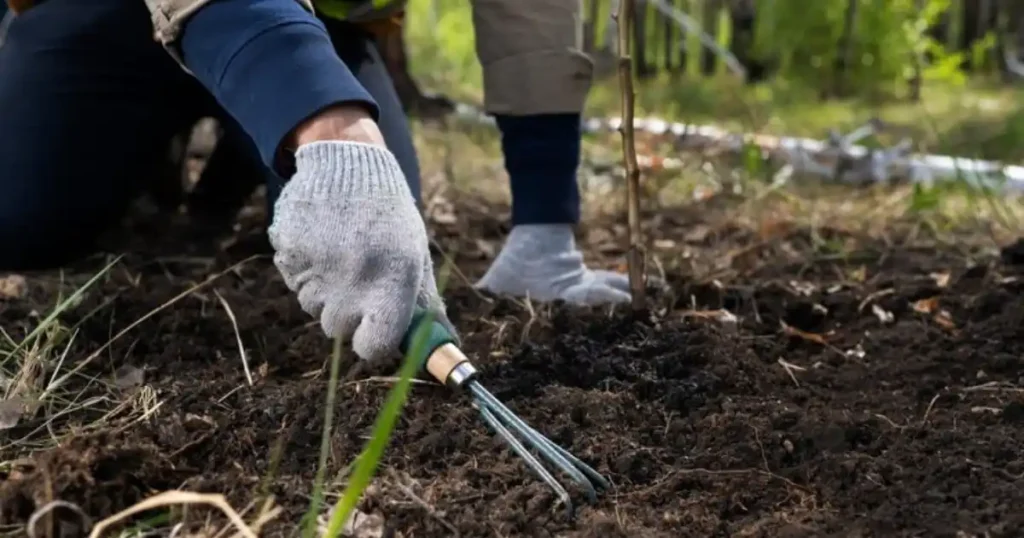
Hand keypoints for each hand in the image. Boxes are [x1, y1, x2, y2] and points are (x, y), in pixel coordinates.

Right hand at [268, 137, 453, 361]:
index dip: (372, 343)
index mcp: (392, 280)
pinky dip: (303, 267)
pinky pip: (292, 279)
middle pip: (336, 329)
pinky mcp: (287, 252)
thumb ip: (421, 304)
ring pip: (312, 306)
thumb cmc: (389, 216)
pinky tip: (319, 240)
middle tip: (357, 277)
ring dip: (324, 289)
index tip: (374, 332)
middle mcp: (352, 279)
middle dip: (347, 312)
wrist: (346, 163)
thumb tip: (444, 349)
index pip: (373, 347)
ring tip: (339, 251)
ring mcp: (315, 266)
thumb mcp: (414, 254)